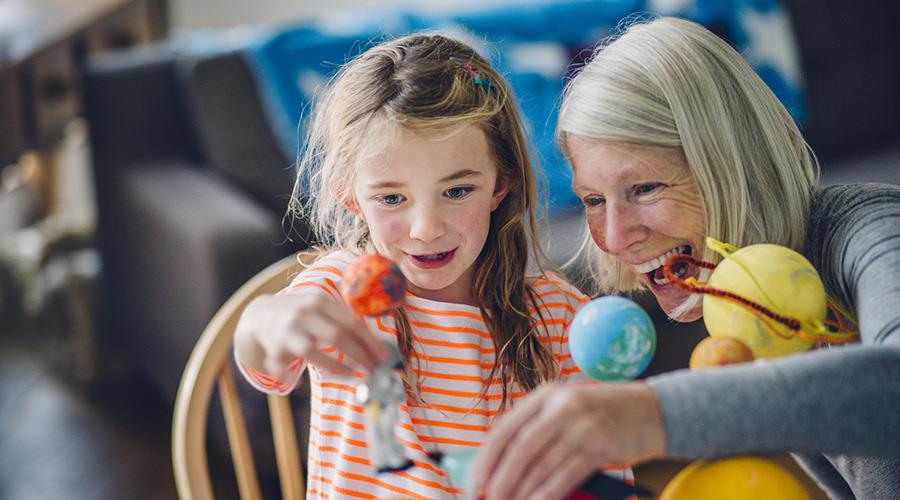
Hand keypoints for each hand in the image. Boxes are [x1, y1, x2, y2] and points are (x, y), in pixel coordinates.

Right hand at [235, 293, 386, 379]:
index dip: (370, 341)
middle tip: (374, 369)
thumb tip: (377, 345)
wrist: (261, 313)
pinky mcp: (272, 350)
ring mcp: (286, 333)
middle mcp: (302, 315)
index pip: (350, 322)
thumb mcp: (322, 307)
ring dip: (335, 367)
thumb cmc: (303, 313)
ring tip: (352, 375)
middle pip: (336, 336)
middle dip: (359, 355)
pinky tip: (301, 383)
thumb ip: (344, 320)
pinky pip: (282, 368)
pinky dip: (290, 377)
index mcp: (319, 302)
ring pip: (311, 352)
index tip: (384, 357)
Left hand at [472, 382, 666, 499]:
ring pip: (540, 465)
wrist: (651, 411)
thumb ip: (537, 429)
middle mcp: (560, 407)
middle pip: (519, 449)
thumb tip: (500, 466)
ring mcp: (581, 426)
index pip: (504, 429)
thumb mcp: (565, 410)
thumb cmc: (602, 415)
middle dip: (500, 480)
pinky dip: (546, 494)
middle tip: (489, 499)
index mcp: (544, 396)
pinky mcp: (600, 446)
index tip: (474, 482)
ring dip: (520, 491)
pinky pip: (565, 476)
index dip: (486, 459)